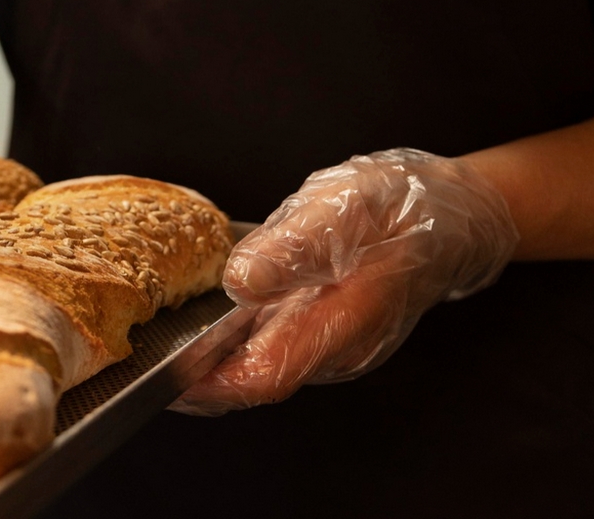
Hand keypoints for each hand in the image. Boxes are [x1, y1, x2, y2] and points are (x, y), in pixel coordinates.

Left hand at [172, 148, 519, 415]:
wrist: (451, 212)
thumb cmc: (403, 209)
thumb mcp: (343, 210)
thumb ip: (292, 248)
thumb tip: (242, 279)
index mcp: (339, 324)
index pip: (265, 376)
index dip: (210, 385)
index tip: (163, 378)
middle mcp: (334, 347)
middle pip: (255, 380)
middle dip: (198, 377)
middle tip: (142, 358)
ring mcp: (331, 341)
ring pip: (262, 365)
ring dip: (212, 359)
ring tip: (160, 341)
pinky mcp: (325, 327)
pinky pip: (273, 346)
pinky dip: (234, 341)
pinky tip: (205, 319)